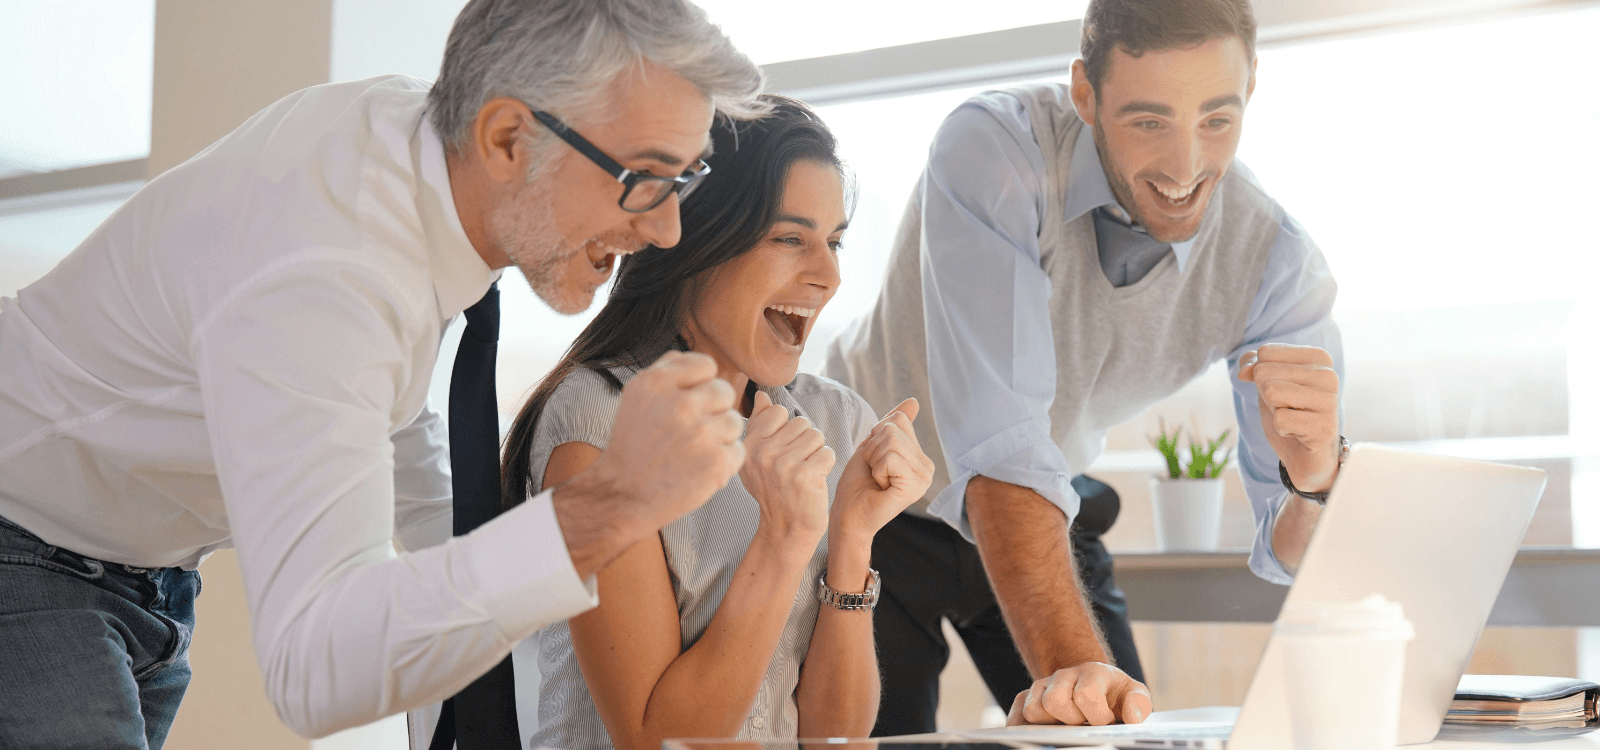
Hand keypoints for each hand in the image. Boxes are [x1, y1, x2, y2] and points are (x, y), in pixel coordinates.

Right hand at [580, 351, 744, 534]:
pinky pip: (738, 450)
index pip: (706, 365)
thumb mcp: (635, 397)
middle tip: (693, 429)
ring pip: (735, 421)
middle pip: (724, 392)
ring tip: (695, 450)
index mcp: (657, 383)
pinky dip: (724, 461)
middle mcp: (680, 405)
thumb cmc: (632, 447)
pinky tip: (700, 467)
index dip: (702, 383)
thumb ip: (665, 370)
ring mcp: (700, 435)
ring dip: (720, 436)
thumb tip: (693, 360)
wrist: (622, 495)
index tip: (691, 401)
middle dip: (713, 409)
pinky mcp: (716, 463)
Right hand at [740, 391, 833, 542]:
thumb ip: (759, 424)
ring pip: (816, 436)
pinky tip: (814, 481)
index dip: (788, 430)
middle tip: (795, 466)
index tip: (782, 452)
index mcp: (749, 445)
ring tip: (805, 472)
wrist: (785, 529)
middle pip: (801, 422)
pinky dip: (826, 466)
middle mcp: (762, 453)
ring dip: (817, 453)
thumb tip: (761, 396)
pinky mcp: (805, 475)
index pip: (778, 412)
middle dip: (805, 442)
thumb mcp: (756, 459)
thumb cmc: (774, 491)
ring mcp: (783, 464)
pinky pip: (828, 453)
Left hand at [832, 398, 933, 539]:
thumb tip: (914, 401)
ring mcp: (924, 479)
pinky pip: (890, 458)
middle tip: (873, 471)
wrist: (848, 513)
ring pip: (891, 442)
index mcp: (920, 457)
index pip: (898, 420)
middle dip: (873, 448)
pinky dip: (877, 469)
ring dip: (873, 459)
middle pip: (893, 429)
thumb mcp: (874, 446)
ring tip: (876, 478)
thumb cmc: (857, 483)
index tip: (875, 460)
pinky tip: (880, 486)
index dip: (875, 436)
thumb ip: (894, 425)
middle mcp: (928, 468)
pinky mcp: (914, 488)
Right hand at [1006, 662, 1151, 725]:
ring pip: (1032, 710)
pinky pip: (1016, 717)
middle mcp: (1064, 676)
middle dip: (1071, 720)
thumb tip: (1132, 717)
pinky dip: (1025, 730)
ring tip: (1066, 727)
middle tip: (1083, 724)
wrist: (1092, 685)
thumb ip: (1138, 704)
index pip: (1086, 695)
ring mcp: (1042, 687)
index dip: (1096, 716)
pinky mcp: (1025, 699)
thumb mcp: (1133, 694)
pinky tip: (1043, 735)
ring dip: (1050, 725)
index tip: (1104, 723)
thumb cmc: (1113, 695)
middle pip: (1054, 701)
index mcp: (1092, 673)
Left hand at [1239, 343, 1340, 492]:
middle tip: (1288, 408)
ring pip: (1271, 392)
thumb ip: (1253, 365)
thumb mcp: (1266, 383)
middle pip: (1264, 373)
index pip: (1265, 353)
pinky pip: (1279, 419)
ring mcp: (1329, 401)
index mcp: (1318, 358)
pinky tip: (1299, 433)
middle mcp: (1329, 375)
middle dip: (1266, 396)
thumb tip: (1244, 371)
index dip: (1261, 376)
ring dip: (1274, 411)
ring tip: (1293, 418)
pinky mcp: (1324, 427)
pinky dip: (1282, 429)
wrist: (1305, 455)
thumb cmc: (1289, 413)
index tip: (1282, 390)